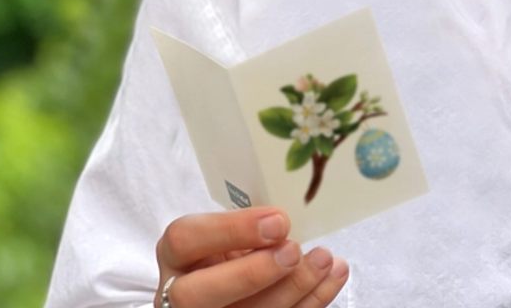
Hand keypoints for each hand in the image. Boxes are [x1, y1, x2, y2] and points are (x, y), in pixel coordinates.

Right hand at [155, 206, 348, 307]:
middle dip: (252, 274)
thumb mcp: (231, 227)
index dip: (232, 230)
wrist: (230, 281)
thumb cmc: (233, 245)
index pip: (185, 239)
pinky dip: (310, 302)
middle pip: (197, 295)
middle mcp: (179, 293)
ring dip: (292, 290)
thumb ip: (251, 223)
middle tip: (294, 251)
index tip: (279, 220)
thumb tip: (293, 210)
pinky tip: (332, 277)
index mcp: (178, 254)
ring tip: (325, 261)